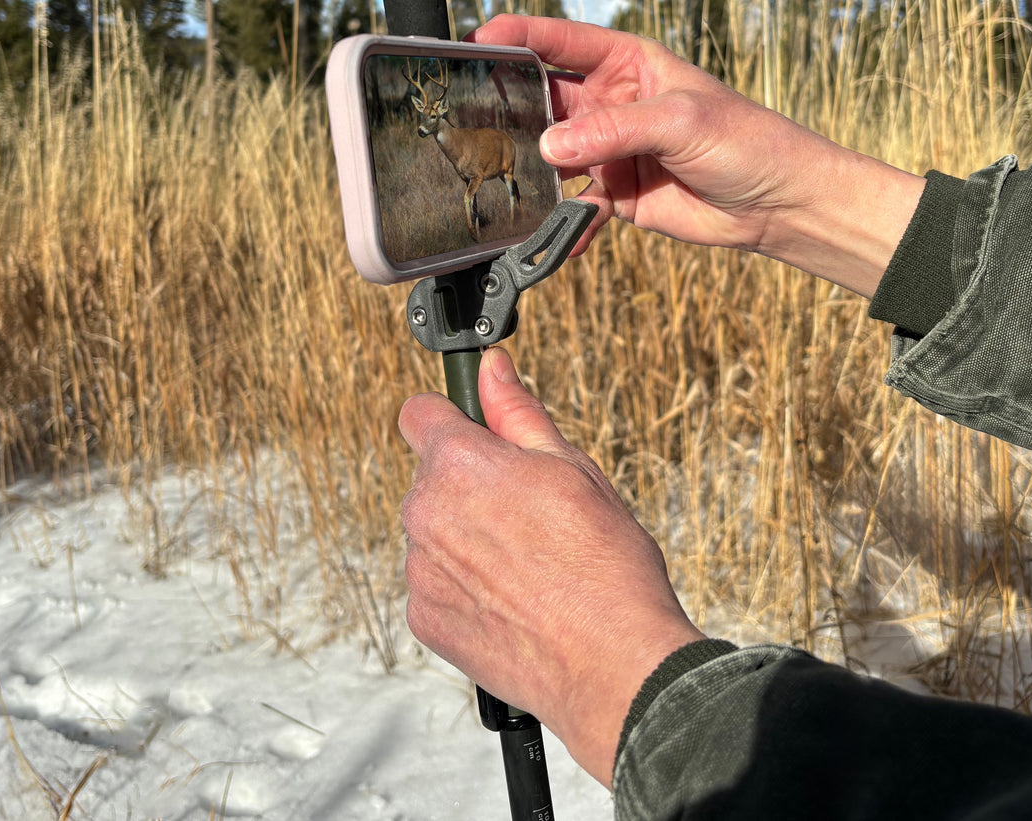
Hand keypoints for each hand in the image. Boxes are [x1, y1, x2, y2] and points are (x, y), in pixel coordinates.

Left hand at [399, 348, 703, 786]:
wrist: (613, 663)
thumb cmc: (604, 566)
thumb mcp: (571, 467)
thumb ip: (517, 412)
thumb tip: (492, 368)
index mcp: (459, 464)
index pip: (419, 414)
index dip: (451, 418)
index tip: (475, 433)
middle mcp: (424, 513)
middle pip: (432, 478)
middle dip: (469, 485)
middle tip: (528, 511)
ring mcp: (420, 571)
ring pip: (434, 533)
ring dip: (465, 539)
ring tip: (528, 564)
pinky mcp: (424, 619)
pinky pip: (436, 584)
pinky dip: (464, 588)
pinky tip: (513, 599)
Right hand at [470, 15, 924, 297]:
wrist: (777, 204)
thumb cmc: (744, 141)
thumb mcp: (680, 121)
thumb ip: (613, 130)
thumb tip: (549, 148)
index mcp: (627, 62)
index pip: (561, 41)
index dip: (517, 36)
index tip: (477, 41)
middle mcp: (610, 101)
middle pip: (543, 96)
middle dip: (508, 105)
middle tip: (467, 117)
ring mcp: (607, 149)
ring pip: (549, 153)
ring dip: (526, 166)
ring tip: (496, 177)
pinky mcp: (612, 194)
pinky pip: (570, 206)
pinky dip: (560, 220)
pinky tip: (550, 234)